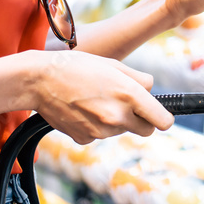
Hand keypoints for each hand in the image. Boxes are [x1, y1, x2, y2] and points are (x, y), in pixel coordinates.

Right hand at [32, 51, 173, 144]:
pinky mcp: (84, 139)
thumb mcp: (114, 64)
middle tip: (128, 105)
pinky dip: (96, 126)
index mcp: (129, 95)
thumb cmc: (77, 66)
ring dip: (116, 121)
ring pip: (121, 131)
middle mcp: (117, 116)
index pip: (162, 121)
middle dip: (142, 120)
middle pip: (145, 130)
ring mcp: (100, 131)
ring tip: (97, 100)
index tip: (161, 116)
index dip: (164, 118)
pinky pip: (100, 135)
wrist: (40, 80)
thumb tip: (151, 89)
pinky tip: (83, 110)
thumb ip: (139, 78)